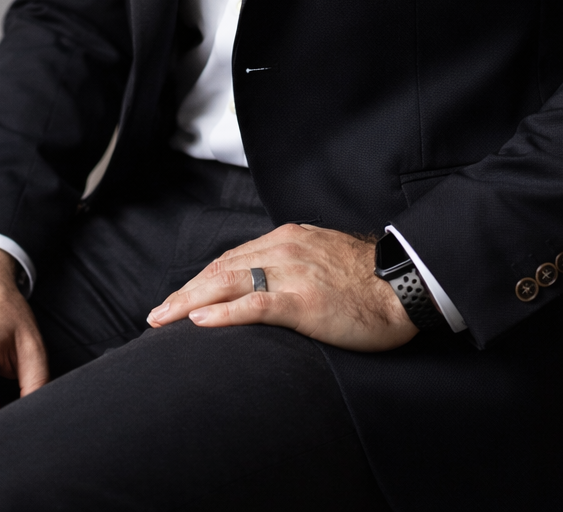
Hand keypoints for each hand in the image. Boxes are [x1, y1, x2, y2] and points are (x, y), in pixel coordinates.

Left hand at [147, 224, 417, 350]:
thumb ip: (293, 264)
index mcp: (287, 239)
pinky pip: (254, 304)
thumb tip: (266, 283)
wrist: (406, 284)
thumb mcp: (323, 259)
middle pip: (220, 270)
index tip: (178, 300)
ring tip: (164, 320)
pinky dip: (222, 313)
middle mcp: (283, 249)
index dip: (200, 281)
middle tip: (156, 316)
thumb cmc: (369, 279)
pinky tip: (200, 323)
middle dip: (184, 293)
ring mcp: (292, 273)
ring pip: (227, 283)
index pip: (231, 259)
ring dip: (189, 302)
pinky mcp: (304, 300)